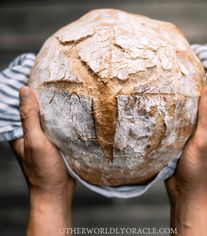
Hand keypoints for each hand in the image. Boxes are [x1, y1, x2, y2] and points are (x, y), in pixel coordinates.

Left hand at [10, 86, 74, 235]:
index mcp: (17, 130)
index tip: (29, 66)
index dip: (20, 84)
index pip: (15, 102)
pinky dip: (58, 112)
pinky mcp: (53, 139)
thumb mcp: (35, 142)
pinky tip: (67, 103)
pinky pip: (54, 121)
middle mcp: (27, 130)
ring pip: (43, 112)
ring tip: (59, 82)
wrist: (56, 191)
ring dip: (49, 99)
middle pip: (30, 105)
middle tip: (48, 71)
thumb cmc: (43, 170)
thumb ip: (29, 118)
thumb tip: (24, 89)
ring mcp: (41, 135)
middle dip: (36, 89)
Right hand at [165, 84, 206, 235]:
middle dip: (183, 95)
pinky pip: (170, 127)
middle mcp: (199, 129)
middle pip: (191, 108)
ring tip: (160, 90)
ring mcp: (185, 135)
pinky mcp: (174, 142)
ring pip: (179, 117)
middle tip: (170, 78)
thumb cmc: (198, 168)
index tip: (190, 72)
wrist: (184, 192)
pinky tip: (155, 110)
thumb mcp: (204, 140)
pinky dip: (164, 120)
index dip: (201, 87)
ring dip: (172, 107)